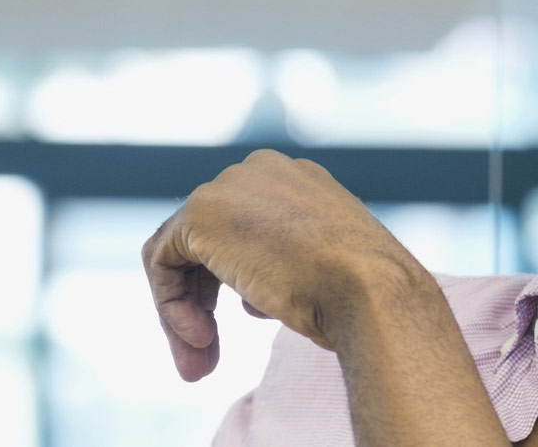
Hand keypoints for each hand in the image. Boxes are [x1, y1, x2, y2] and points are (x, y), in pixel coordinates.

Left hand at [142, 149, 434, 380]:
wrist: (374, 292)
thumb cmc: (365, 298)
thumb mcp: (327, 275)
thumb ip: (285, 271)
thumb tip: (250, 298)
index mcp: (296, 181)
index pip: (240, 229)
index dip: (228, 285)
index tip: (236, 329)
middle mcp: (259, 173)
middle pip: (205, 241)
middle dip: (200, 304)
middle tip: (204, 362)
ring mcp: (228, 187)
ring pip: (179, 255)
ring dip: (183, 315)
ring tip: (199, 365)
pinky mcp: (201, 214)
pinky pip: (163, 264)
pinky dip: (171, 307)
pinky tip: (202, 340)